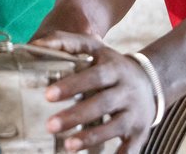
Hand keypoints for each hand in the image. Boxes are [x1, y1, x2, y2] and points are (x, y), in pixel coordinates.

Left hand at [35, 31, 156, 153]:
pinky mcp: (140, 130)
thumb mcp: (94, 48)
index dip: (72, 85)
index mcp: (113, 68)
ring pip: (115, 126)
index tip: (48, 95)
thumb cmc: (111, 65)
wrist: (150, 80)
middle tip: (50, 125)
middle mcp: (126, 89)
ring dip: (91, 137)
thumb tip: (35, 44)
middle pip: (102, 103)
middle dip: (76, 115)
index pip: (93, 76)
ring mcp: (135, 111)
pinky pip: (131, 147)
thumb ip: (66, 42)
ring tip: (68, 146)